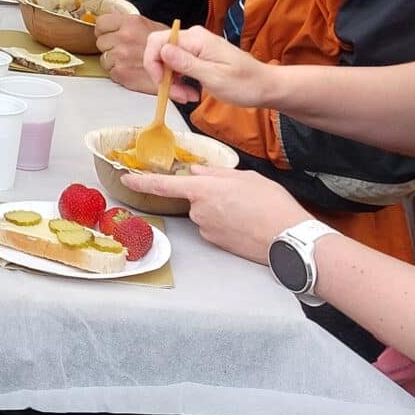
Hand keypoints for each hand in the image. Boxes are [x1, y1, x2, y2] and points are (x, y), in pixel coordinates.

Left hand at [95, 4, 161, 91]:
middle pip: (100, 42)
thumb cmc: (168, 47)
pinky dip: (120, 73)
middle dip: (110, 47)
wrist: (180, 67)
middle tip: (124, 50)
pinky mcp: (121, 72)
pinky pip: (111, 72)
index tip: (109, 34)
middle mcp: (124, 37)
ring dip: (114, 61)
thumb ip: (128, 22)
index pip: (100, 23)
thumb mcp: (149, 26)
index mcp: (130, 22)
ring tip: (131, 61)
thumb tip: (112, 12)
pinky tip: (133, 70)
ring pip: (104, 58)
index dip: (104, 31)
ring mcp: (121, 55)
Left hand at [122, 162, 307, 263]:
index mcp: (204, 189)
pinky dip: (226, 224)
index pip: (163, 185)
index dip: (141, 181)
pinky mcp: (216, 244)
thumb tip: (197, 170)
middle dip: (210, 195)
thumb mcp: (246, 177)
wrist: (288, 239)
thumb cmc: (271, 204)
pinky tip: (246, 223)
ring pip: (205, 213)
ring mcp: (207, 230)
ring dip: (220, 210)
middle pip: (194, 198)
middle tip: (240, 195)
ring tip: (248, 210)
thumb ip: (216, 173)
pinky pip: (214, 227)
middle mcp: (199, 211)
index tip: (126, 179)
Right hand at [139, 23, 276, 112]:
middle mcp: (194, 38)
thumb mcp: (214, 77)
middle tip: (179, 96)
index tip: (162, 85)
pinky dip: (181, 81)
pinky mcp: (199, 55)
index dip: (153, 63)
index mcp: (196, 40)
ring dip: (172, 82)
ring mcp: (196, 46)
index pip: (158, 41)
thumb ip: (186, 63)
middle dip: (163, 76)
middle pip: (161, 51)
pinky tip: (192, 92)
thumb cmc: (245, 84)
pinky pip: (179, 65)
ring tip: (188, 97)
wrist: (265, 86)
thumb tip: (162, 51)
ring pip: (168, 61)